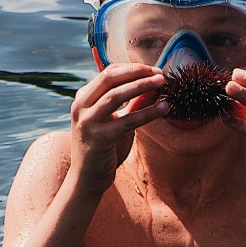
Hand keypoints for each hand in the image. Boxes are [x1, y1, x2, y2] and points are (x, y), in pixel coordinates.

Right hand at [69, 64, 165, 195]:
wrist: (87, 178)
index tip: (154, 70)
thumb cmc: (104, 148)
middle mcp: (81, 106)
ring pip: (115, 95)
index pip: (109, 72)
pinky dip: (147, 113)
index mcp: (84, 98)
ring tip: (162, 83)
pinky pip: (127, 121)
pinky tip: (164, 109)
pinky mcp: (98, 138)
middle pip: (110, 78)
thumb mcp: (118, 121)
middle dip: (137, 72)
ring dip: (141, 86)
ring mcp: (87, 122)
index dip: (132, 68)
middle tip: (160, 73)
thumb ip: (132, 103)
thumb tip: (155, 86)